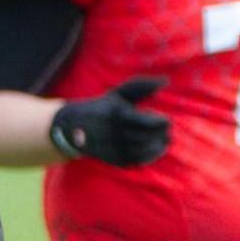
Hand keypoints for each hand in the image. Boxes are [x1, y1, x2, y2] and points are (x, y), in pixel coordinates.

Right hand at [50, 77, 169, 165]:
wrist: (72, 128)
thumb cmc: (103, 107)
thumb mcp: (119, 94)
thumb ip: (142, 86)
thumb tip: (166, 80)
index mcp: (117, 114)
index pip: (151, 122)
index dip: (163, 122)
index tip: (166, 119)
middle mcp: (114, 132)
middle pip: (150, 136)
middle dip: (162, 134)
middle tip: (167, 132)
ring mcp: (114, 147)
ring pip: (146, 150)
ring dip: (159, 146)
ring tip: (164, 141)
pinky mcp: (114, 159)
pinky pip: (139, 160)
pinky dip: (151, 156)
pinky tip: (156, 149)